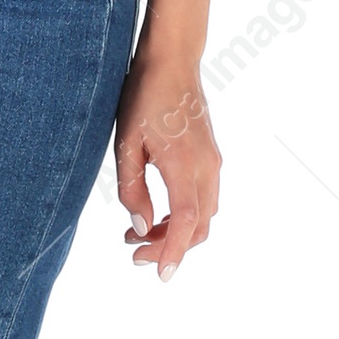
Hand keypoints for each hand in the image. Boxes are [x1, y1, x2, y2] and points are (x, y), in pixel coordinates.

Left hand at [114, 53, 220, 279]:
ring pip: (203, 215)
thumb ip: (131, 189)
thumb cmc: (143, 97)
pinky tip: (156, 214)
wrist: (172, 62)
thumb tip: (140, 226)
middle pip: (197, 226)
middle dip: (169, 247)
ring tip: (137, 234)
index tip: (161, 275)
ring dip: (175, 232)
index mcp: (183, 164)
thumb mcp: (126, 144)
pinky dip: (184, 215)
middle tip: (133, 253)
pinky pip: (203, 198)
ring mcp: (213, 162)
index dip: (173, 252)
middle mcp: (206, 167)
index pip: (184, 222)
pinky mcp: (211, 157)